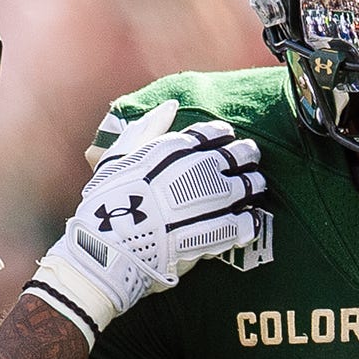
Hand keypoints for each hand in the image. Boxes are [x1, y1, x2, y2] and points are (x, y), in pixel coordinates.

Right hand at [28, 100, 267, 341]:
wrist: (101, 252)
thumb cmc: (104, 205)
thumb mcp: (117, 160)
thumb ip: (146, 130)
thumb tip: (171, 105)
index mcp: (164, 153)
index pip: (206, 134)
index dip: (221, 136)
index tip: (228, 139)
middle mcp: (185, 173)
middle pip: (230, 157)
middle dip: (245, 156)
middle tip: (251, 160)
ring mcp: (198, 205)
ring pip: (240, 188)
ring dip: (251, 186)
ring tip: (256, 188)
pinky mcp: (205, 236)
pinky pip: (237, 224)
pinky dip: (248, 222)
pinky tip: (252, 220)